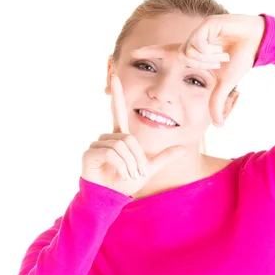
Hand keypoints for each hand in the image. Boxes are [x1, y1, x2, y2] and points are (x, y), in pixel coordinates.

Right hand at [81, 72, 187, 196]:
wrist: (111, 199)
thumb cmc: (125, 184)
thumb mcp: (149, 169)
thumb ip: (164, 157)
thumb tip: (184, 147)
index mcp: (120, 137)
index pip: (119, 111)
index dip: (118, 95)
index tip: (115, 75)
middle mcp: (108, 137)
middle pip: (129, 138)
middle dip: (137, 158)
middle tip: (135, 173)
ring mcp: (97, 144)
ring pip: (122, 145)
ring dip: (130, 164)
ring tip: (127, 175)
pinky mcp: (90, 153)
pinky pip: (111, 152)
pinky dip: (120, 165)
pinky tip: (118, 174)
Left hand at [131, 14, 264, 125]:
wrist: (256, 41)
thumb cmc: (240, 59)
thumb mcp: (224, 84)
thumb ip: (217, 102)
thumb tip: (218, 125)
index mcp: (192, 52)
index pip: (165, 52)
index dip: (149, 52)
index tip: (131, 55)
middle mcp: (191, 41)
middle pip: (176, 55)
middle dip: (189, 61)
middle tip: (211, 59)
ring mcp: (198, 31)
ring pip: (188, 52)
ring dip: (206, 59)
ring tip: (222, 55)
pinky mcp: (206, 24)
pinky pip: (198, 43)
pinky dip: (209, 50)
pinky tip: (221, 47)